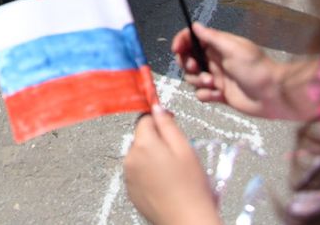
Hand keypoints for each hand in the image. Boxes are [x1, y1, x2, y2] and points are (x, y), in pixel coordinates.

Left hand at [125, 107, 220, 224]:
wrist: (187, 222)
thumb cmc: (190, 188)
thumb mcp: (184, 149)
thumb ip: (168, 124)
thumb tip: (157, 107)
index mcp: (143, 145)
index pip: (144, 119)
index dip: (159, 120)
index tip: (171, 126)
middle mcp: (130, 159)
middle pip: (141, 137)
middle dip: (156, 141)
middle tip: (176, 155)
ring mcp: (129, 176)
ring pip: (140, 155)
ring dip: (152, 157)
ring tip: (172, 172)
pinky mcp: (131, 191)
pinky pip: (138, 173)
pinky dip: (149, 173)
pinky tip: (165, 183)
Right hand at [172, 23, 282, 117]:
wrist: (275, 95)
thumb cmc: (256, 68)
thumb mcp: (233, 48)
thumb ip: (212, 37)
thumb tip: (195, 25)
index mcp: (218, 45)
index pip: (193, 39)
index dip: (182, 42)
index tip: (177, 49)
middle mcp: (215, 60)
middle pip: (188, 59)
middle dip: (188, 64)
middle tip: (197, 68)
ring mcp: (217, 77)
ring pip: (193, 77)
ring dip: (198, 81)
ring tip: (213, 84)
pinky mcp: (220, 94)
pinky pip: (202, 94)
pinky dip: (205, 95)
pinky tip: (217, 95)